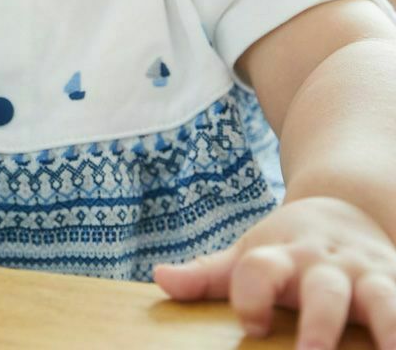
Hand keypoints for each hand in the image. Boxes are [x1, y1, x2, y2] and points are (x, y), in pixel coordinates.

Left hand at [154, 196, 395, 348]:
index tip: (251, 324)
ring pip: (383, 299)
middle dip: (319, 323)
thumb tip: (160, 279)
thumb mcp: (248, 256)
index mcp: (281, 257)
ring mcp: (368, 276)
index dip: (253, 294)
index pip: (260, 269)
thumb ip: (206, 275)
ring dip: (389, 326)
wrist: (344, 207)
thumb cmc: (286, 250)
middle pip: (323, 289)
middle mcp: (325, 265)